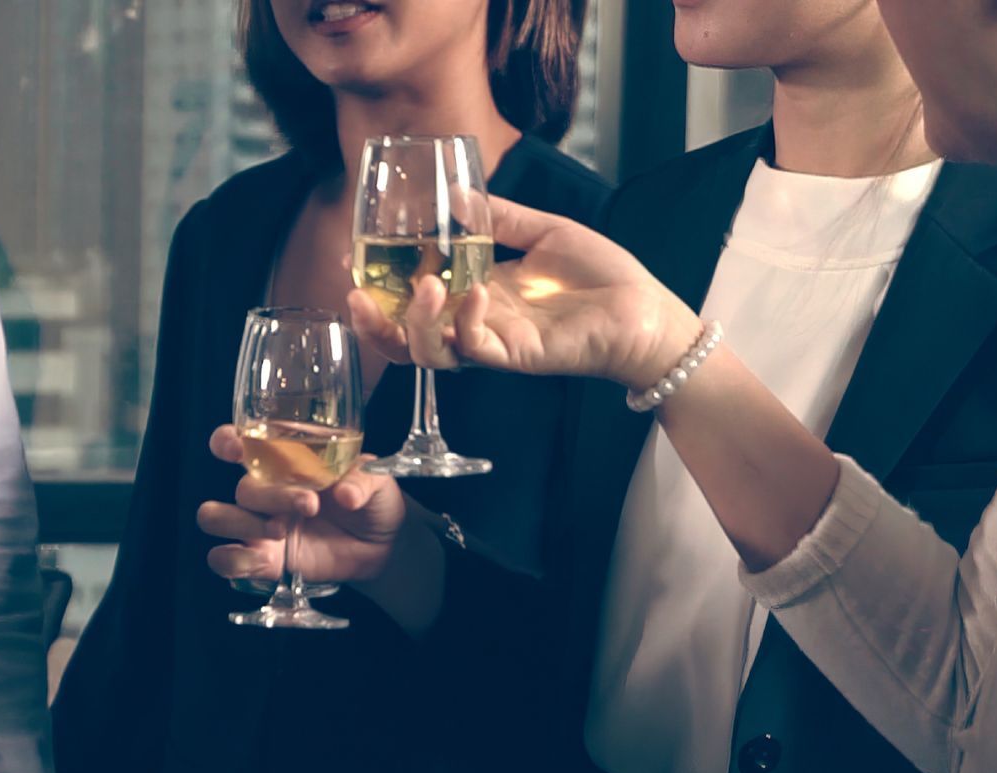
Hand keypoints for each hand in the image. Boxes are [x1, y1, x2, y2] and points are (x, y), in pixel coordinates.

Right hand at [197, 425, 410, 583]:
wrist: (384, 547)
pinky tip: (265, 562)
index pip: (239, 443)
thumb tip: (346, 494)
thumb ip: (362, 480)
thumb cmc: (374, 502)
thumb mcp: (378, 480)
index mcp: (284, 462)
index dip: (225, 441)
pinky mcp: (262, 560)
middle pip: (241, 488)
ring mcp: (259, 526)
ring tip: (282, 531)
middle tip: (309, 505)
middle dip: (272, 497)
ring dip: (246, 525)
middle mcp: (266, 492)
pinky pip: (224, 559)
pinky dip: (235, 561)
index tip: (236, 449)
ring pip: (216, 518)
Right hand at [346, 197, 703, 390]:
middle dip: (375, 321)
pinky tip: (476, 292)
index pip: (411, 300)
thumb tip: (454, 193)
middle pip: (406, 338)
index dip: (378, 288)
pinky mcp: (518, 356)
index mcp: (474, 294)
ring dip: (418, 322)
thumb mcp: (543, 231)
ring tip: (423, 287)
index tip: (352, 260)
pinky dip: (470, 320)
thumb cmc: (599, 275)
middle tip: (355, 294)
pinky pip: (478, 347)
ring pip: (432, 350)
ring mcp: (494, 343)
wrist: (644, 309)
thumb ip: (498, 217)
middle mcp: (475, 323)